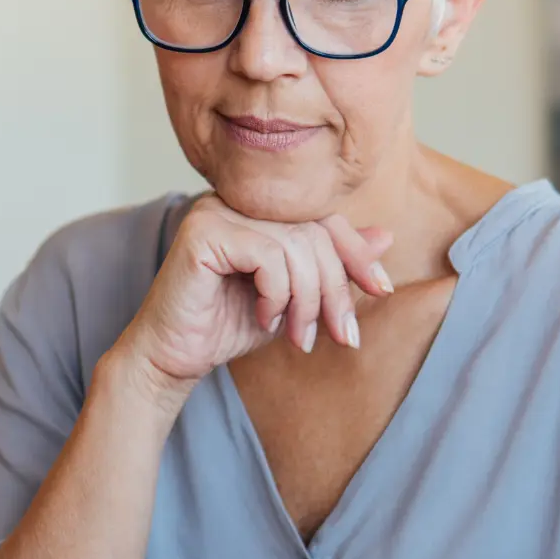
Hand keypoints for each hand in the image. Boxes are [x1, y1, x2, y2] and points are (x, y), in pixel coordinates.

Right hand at [109, 195, 394, 397]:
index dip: (357, 252)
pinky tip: (264, 318)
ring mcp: (215, 210)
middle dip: (335, 288)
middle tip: (341, 335)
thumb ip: (332, 265)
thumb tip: (386, 236)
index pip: (322, 216)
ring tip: (298, 337)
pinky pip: (268, 255)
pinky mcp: (202, 232)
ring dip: (308, 300)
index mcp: (257, 208)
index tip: (381, 290)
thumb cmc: (227, 326)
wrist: (173, 358)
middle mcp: (235, 200)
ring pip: (296, 245)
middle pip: (314, 231)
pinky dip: (277, 294)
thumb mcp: (295, 297)